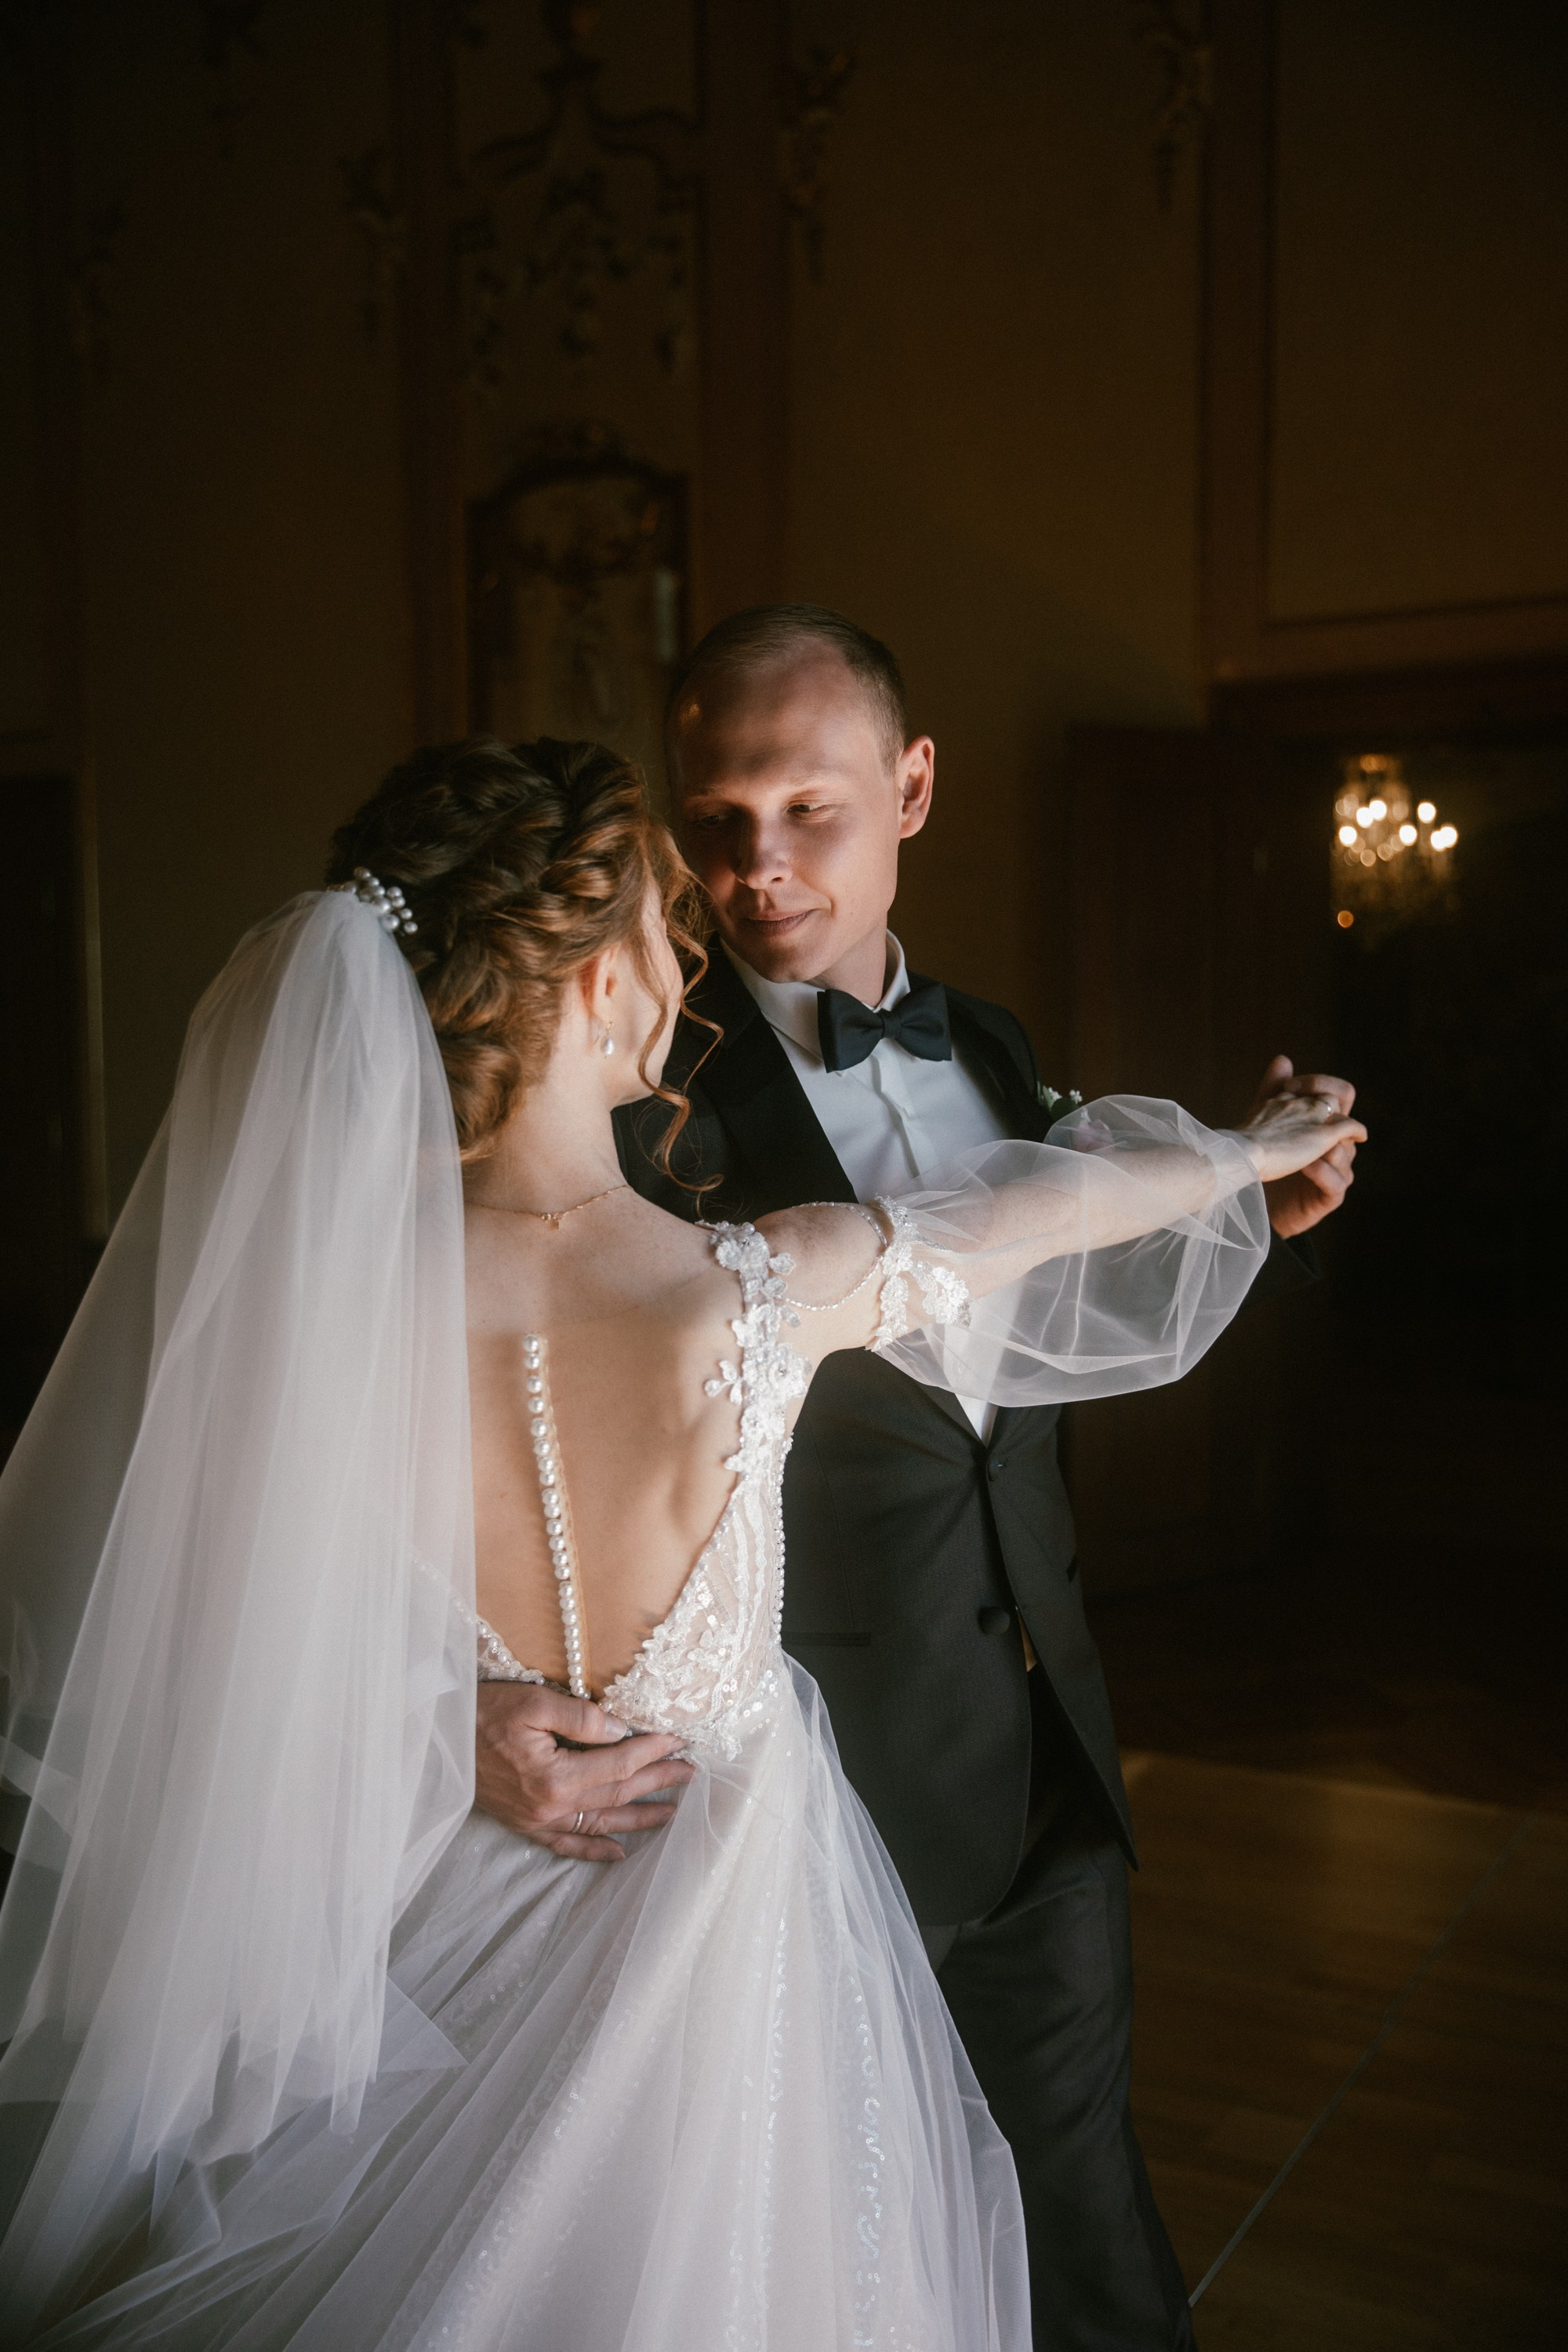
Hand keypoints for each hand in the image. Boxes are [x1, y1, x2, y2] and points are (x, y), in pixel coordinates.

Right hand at [475, 1682, 696, 1863]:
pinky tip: (619, 1854)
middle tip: (691, 1773)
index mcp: (556, 1778)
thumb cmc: (480, 1714)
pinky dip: (594, 1849)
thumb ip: (581, 1718)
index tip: (679, 1739)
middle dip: (657, 1781)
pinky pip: (567, 1845)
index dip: (653, 1751)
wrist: (434, 1741)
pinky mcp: (524, 1825)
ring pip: (600, 1822)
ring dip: (639, 1818)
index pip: (619, 1763)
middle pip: (617, 1794)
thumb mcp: (531, 1702)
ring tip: (671, 1811)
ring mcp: (538, 1821)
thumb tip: (621, 1730)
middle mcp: (551, 1807)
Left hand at [1238, 1054, 1364, 1213]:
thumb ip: (1275, 1092)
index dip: (1320, 1083)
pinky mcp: (1331, 1195)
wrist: (1262, 1202)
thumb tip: (1282, 1058)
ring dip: (1322, 1143)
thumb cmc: (1271, 1160)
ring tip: (1301, 1140)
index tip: (1288, 1086)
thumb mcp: (1269, 1123)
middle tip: (1293, 1107)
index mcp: (1327, 1124)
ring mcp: (1338, 1170)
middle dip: (1323, 1110)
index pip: (1342, 1093)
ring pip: (1344, 1151)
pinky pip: (1336, 1180)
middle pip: (1347, 1118)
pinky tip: (1306, 1164)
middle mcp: (1338, 1145)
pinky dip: (1322, 1170)